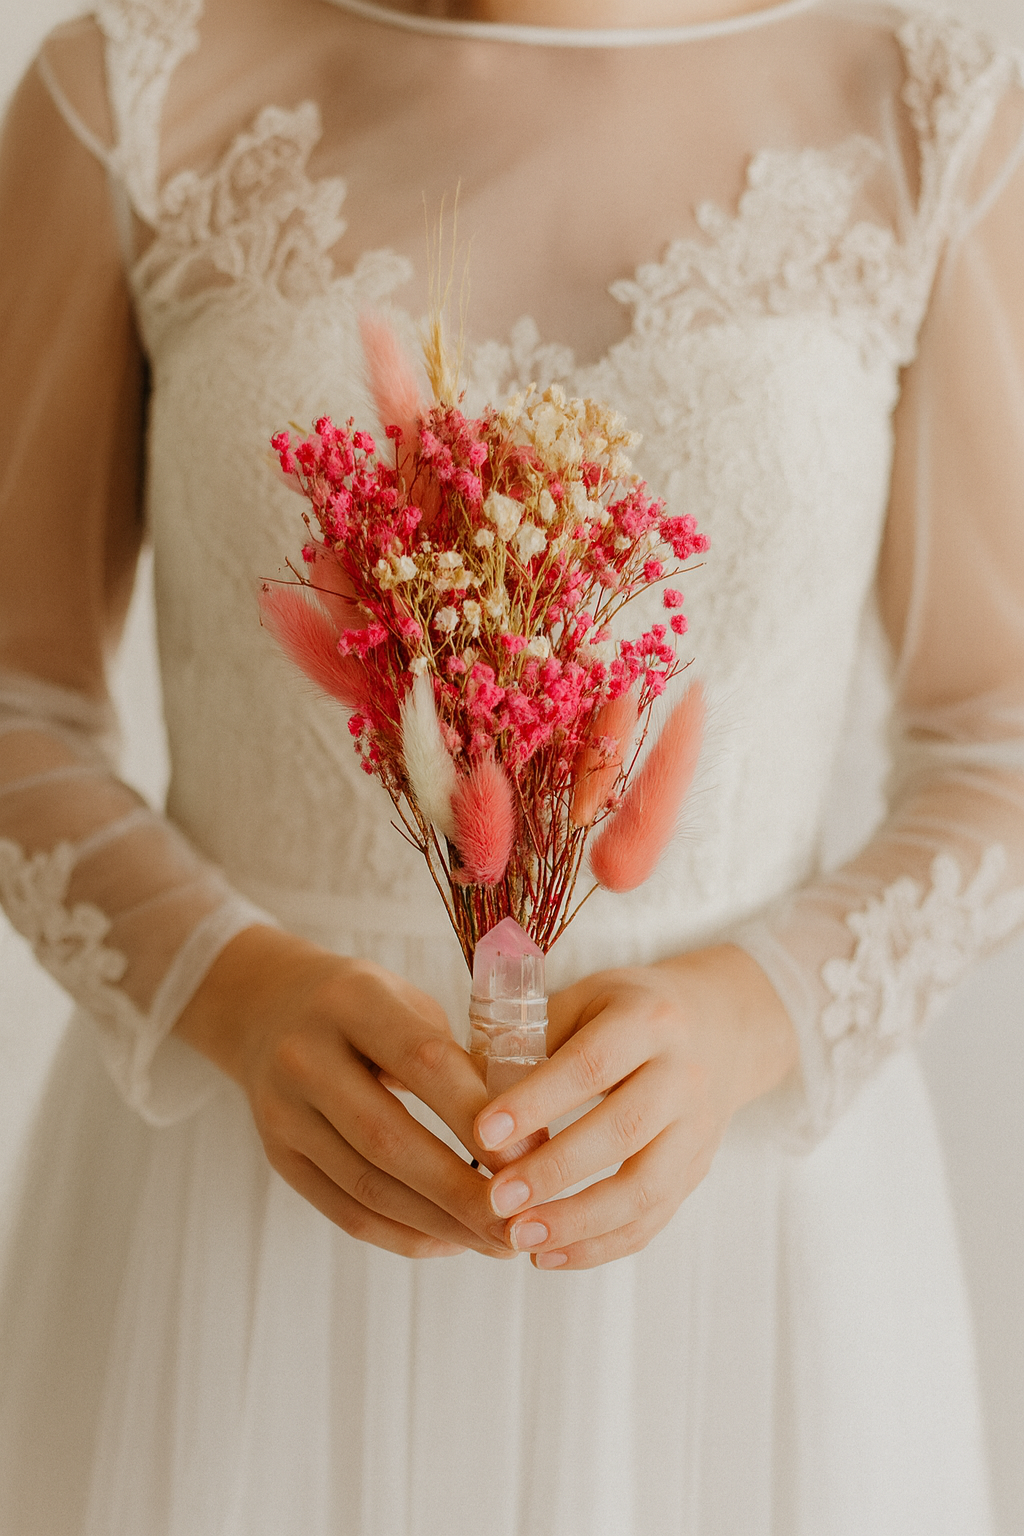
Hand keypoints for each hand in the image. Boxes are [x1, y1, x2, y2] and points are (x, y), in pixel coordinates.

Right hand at [174, 925, 509, 1260]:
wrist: (266, 1009)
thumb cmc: (365, 1006)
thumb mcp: (408, 1002)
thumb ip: (459, 1058)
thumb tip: (525, 1137)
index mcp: (351, 1001)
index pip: (421, 1062)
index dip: (477, 1114)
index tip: (529, 1155)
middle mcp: (305, 1057)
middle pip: (389, 1138)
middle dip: (462, 1190)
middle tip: (521, 1221)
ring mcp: (283, 1112)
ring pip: (368, 1186)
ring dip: (441, 1224)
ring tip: (498, 1240)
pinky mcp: (280, 1158)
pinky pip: (346, 1211)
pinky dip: (405, 1235)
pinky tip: (452, 1240)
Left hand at [470, 945, 797, 1270]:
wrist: (720, 1027)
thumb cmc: (629, 1010)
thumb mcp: (585, 999)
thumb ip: (531, 1039)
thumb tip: (462, 1089)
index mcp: (648, 1020)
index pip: (591, 1064)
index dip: (537, 1101)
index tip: (483, 1133)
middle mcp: (683, 1074)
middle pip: (623, 1130)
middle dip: (555, 1171)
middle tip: (496, 1199)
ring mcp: (697, 1127)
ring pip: (646, 1187)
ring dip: (579, 1222)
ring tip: (520, 1239)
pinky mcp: (697, 1169)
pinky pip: (653, 1218)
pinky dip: (601, 1245)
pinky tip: (550, 1255)